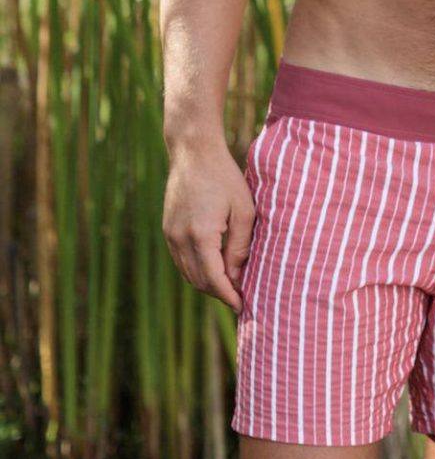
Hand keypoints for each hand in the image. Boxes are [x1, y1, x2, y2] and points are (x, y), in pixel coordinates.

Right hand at [162, 141, 255, 312]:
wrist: (194, 152)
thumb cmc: (224, 177)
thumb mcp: (243, 209)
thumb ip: (240, 245)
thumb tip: (237, 275)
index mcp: (201, 235)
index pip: (214, 279)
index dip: (228, 296)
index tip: (242, 306)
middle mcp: (180, 239)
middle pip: (198, 281)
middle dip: (218, 293)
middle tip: (238, 298)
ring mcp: (170, 234)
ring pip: (187, 273)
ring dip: (206, 284)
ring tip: (228, 287)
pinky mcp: (168, 229)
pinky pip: (180, 260)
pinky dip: (195, 270)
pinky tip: (212, 269)